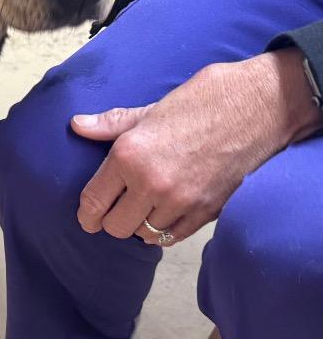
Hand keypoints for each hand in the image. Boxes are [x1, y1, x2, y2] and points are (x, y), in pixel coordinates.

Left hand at [72, 49, 322, 245]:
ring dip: (139, 225)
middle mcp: (152, 183)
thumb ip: (111, 124)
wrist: (260, 105)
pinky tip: (165, 213)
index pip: (93, 202)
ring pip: (144, 235)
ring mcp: (181, 201)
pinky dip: (165, 230)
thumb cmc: (205, 101)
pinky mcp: (207, 212)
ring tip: (143, 208)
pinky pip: (173, 237)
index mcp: (129, 156)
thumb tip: (77, 125)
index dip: (86, 214)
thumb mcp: (151, 110)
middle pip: (115, 227)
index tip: (87, 217)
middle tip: (116, 209)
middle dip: (111, 220)